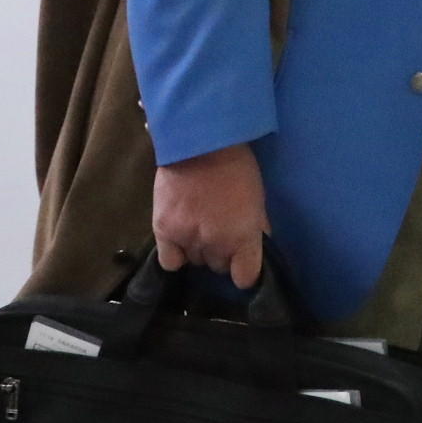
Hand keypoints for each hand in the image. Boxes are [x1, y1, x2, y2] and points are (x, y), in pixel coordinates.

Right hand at [153, 143, 268, 287]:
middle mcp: (216, 244)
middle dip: (221, 254)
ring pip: (195, 262)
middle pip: (218, 267)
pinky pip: (169, 261)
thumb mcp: (258, 198)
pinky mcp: (163, 231)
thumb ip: (256, 227)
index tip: (243, 264)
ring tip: (198, 229)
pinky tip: (179, 241)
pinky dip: (175, 255)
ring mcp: (187, 239)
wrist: (200, 145)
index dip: (245, 272)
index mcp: (243, 237)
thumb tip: (258, 245)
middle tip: (219, 233)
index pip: (245, 277)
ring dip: (199, 251)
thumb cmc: (237, 168)